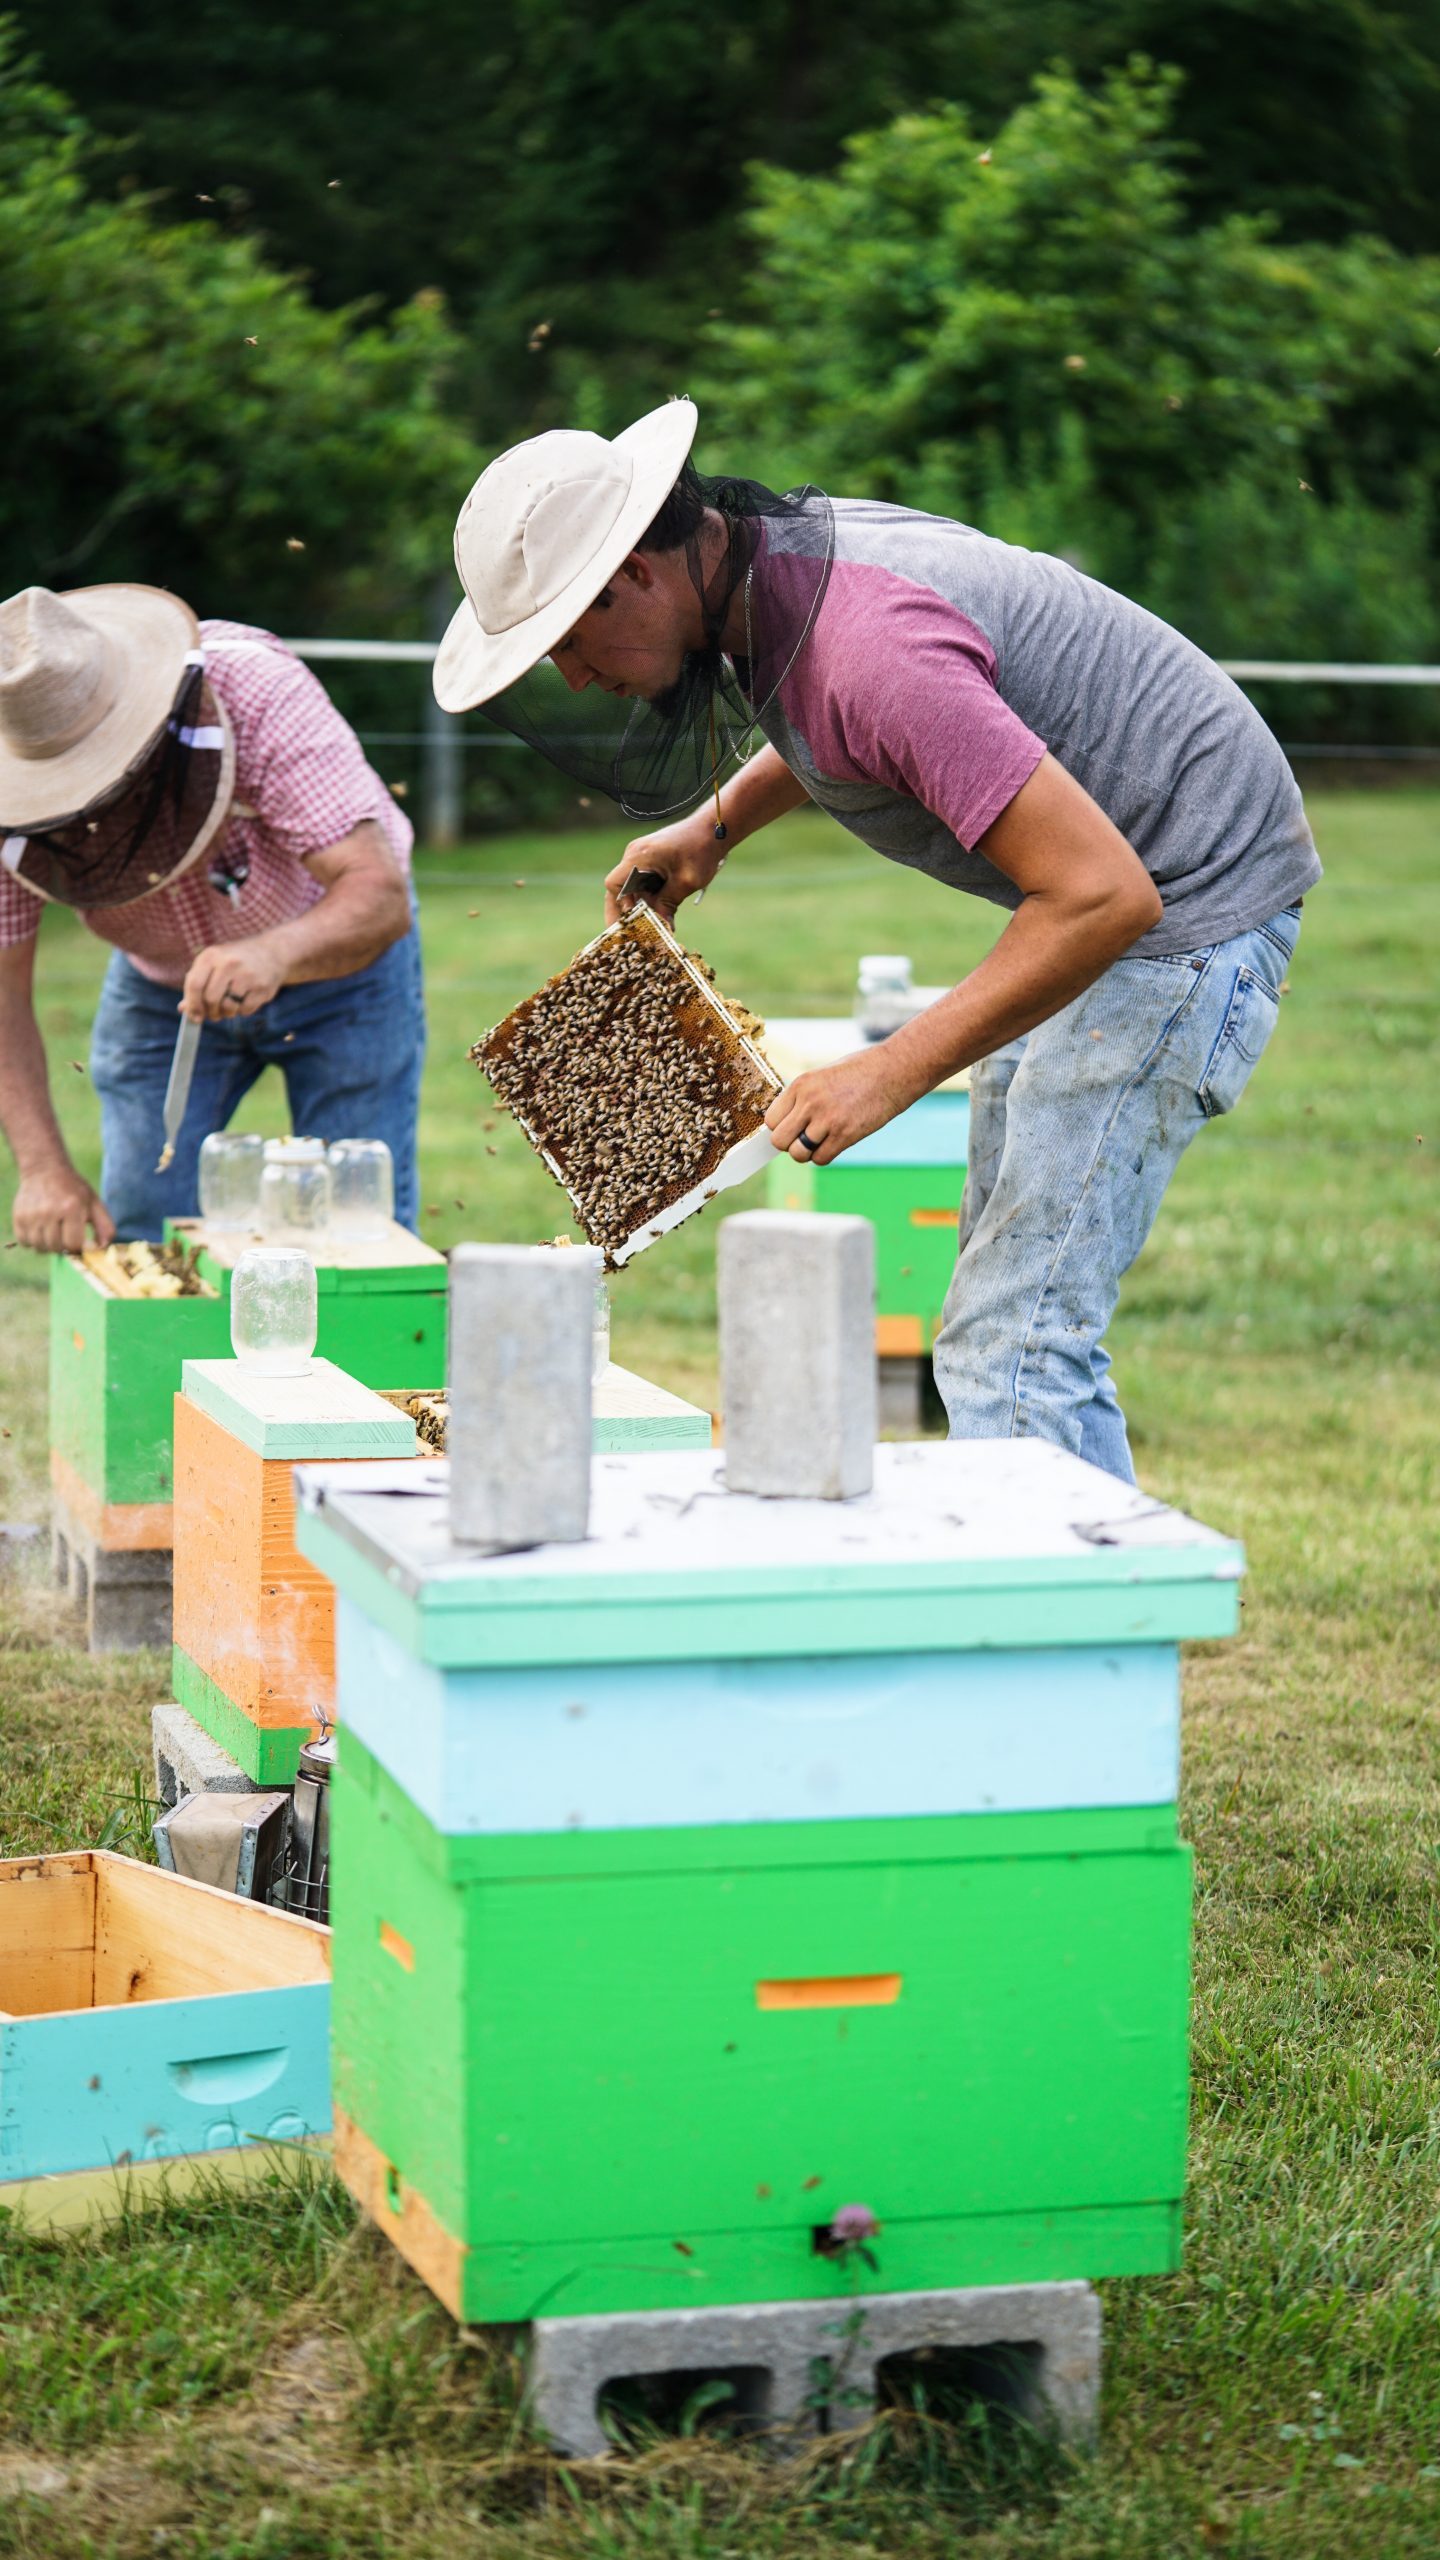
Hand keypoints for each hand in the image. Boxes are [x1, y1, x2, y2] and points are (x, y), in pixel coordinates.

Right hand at [12, 1161, 114, 1253]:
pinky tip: (40, 1229)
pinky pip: (25, 1242)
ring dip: (48, 1245)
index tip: (79, 1241)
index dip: (78, 1247)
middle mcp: (49, 1212)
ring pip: (40, 1248)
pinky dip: (33, 1241)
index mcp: (71, 1208)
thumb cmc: (73, 1189)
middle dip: (64, 1246)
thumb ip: (105, 1227)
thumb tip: (102, 1249)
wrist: (44, 1169)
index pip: (74, 1245)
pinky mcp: (19, 1217)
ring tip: (53, 1232)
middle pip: (57, 1248)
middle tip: (66, 1235)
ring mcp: (32, 1215)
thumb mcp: (94, 1202)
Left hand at [181, 939, 284, 1021]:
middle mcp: (228, 963)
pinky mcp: (262, 987)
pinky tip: (244, 1000)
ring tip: (230, 1006)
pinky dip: (242, 1011)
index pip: (195, 985)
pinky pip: (245, 1010)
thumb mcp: (213, 965)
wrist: (271, 952)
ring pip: (228, 1007)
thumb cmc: (235, 962)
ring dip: (227, 1013)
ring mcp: (247, 974)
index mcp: (211, 956)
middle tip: (214, 1015)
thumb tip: (184, 1009)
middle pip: (210, 998)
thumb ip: (197, 984)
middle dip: (211, 1012)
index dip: (192, 1005)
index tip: (194, 1017)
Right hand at [604, 811, 727, 927]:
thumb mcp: (686, 881)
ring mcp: (642, 857)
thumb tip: (661, 927)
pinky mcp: (651, 860)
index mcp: (638, 857)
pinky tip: (659, 914)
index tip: (629, 922)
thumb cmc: (701, 850)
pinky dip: (649, 898)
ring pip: (632, 888)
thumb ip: (669, 903)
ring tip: (648, 928)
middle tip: (628, 934)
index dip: (619, 906)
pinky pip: (643, 883)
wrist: (713, 829)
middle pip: (619, 888)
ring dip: (640, 907)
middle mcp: (634, 855)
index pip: (614, 884)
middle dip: (624, 912)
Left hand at [765, 1046, 921, 1165]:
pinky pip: (821, 1158)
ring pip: (798, 1154)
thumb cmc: (860, 1071)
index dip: (780, 1127)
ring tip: (821, 1141)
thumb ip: (802, 1098)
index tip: (792, 1126)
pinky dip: (824, 1156)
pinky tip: (835, 1143)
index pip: (771, 1120)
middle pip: (779, 1141)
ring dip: (807, 1153)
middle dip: (790, 1143)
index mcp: (801, 1085)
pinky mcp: (846, 1135)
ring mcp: (827, 1120)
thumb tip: (787, 1123)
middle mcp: (810, 1103)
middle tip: (804, 1137)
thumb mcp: (822, 1076)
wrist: (893, 1071)